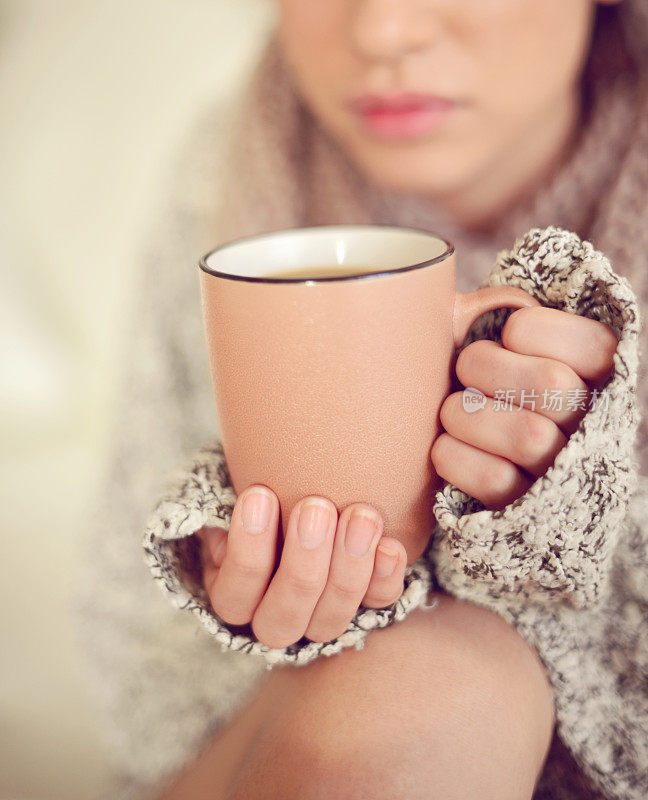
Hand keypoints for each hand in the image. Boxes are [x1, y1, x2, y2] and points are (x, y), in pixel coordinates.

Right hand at [195, 488, 406, 648]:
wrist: (306, 494)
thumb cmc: (265, 495)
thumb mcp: (239, 499)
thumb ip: (227, 508)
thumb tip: (222, 533)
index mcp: (235, 596)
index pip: (234, 595)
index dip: (246, 550)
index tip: (259, 493)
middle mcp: (276, 618)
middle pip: (283, 617)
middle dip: (302, 563)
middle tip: (316, 507)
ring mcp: (320, 617)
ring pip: (330, 619)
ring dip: (348, 568)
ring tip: (360, 515)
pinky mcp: (364, 604)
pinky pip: (376, 604)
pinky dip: (384, 577)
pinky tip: (390, 545)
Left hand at [431, 306, 618, 509]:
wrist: (497, 471)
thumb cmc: (492, 389)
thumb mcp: (509, 348)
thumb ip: (500, 316)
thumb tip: (472, 309)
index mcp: (602, 380)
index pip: (592, 345)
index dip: (531, 329)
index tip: (509, 335)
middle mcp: (595, 429)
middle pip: (553, 386)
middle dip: (485, 366)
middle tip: (466, 370)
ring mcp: (564, 474)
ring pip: (525, 436)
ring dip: (465, 413)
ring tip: (454, 410)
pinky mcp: (525, 510)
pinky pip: (492, 480)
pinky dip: (453, 455)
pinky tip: (449, 444)